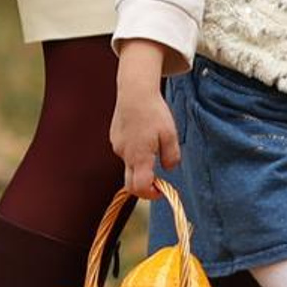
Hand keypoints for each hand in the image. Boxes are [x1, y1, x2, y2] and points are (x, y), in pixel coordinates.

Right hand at [109, 44, 180, 199]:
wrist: (135, 92)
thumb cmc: (154, 112)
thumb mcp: (170, 134)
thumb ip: (171, 156)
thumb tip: (169, 169)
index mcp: (139, 157)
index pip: (139, 187)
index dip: (150, 194)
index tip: (161, 191)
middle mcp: (125, 155)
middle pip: (130, 182)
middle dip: (144, 185)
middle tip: (158, 181)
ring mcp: (117, 146)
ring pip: (129, 164)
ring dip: (141, 164)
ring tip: (154, 143)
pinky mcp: (115, 137)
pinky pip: (126, 151)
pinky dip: (135, 150)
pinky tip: (144, 133)